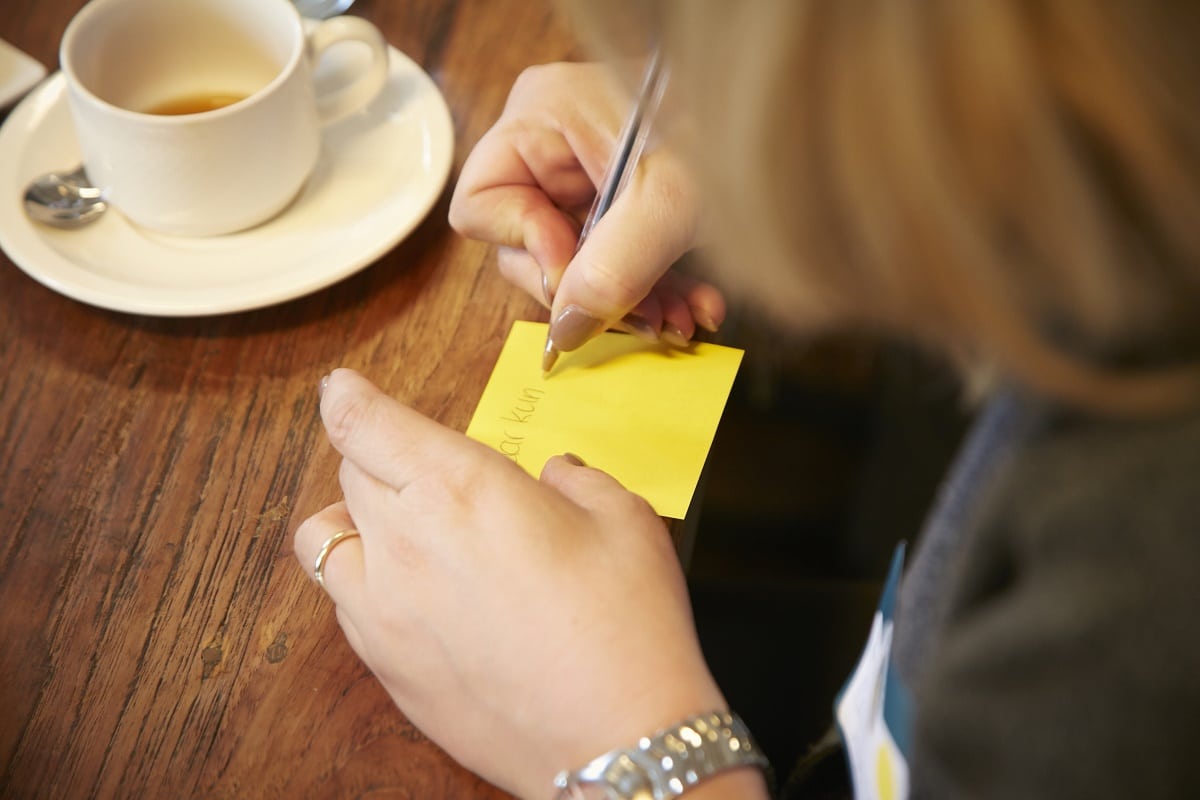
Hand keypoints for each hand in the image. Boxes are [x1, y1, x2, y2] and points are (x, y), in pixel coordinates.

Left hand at [294, 369, 725, 798]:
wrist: (616, 741)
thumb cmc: (627, 625)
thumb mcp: (624, 519)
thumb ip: (578, 479)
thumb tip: (557, 475)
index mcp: (460, 485)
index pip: (364, 423)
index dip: (345, 397)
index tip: (342, 388)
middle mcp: (405, 540)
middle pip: (348, 471)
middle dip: (378, 453)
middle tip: (425, 467)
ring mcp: (384, 609)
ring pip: (325, 537)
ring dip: (356, 517)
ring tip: (403, 529)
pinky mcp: (385, 666)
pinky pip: (344, 603)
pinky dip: (363, 581)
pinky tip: (415, 595)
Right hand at [449, 62, 726, 355]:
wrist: (800, 119)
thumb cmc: (734, 125)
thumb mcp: (670, 202)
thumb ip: (613, 269)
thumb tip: (566, 330)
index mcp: (541, 116)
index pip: (484, 202)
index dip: (527, 249)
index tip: (581, 279)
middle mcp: (553, 143)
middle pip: (530, 243)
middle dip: (590, 292)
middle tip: (644, 319)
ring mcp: (588, 173)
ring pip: (581, 261)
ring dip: (632, 301)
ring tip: (679, 321)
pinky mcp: (626, 199)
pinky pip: (619, 256)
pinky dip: (655, 286)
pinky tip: (696, 306)